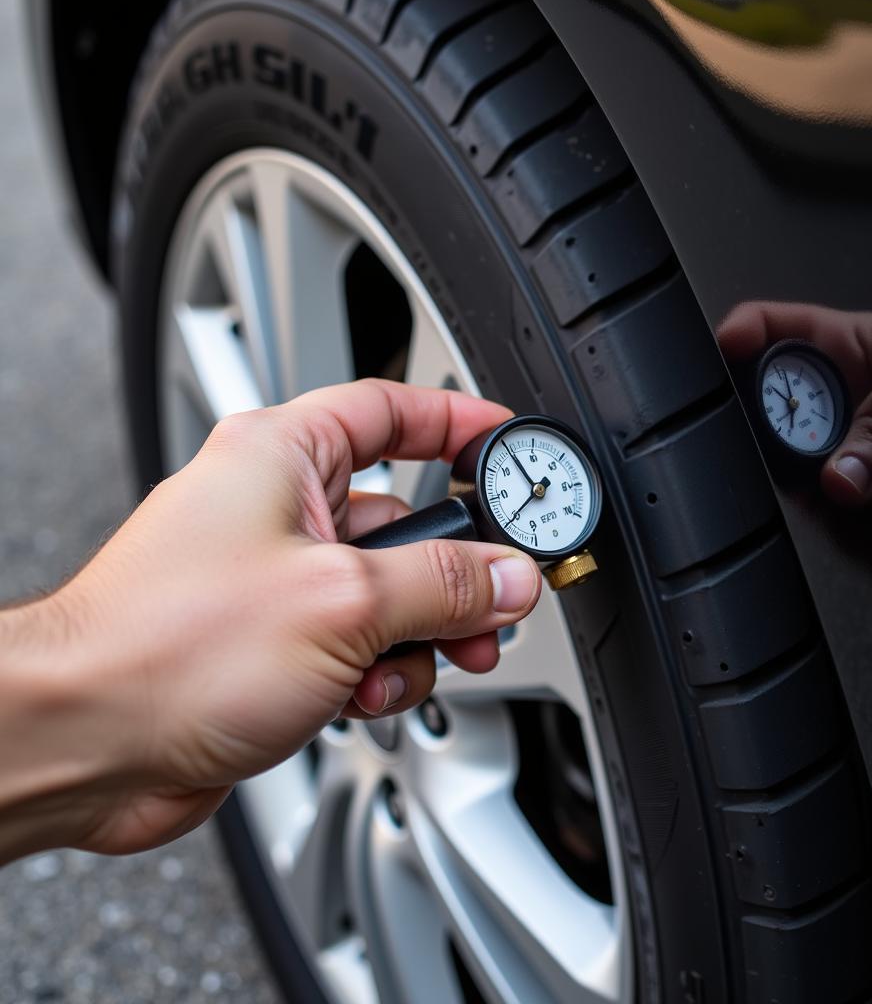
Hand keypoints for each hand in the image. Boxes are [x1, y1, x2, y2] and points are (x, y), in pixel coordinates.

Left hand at [0, 380, 541, 859]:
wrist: (83, 744)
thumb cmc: (163, 649)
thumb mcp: (342, 601)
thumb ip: (443, 583)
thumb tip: (506, 576)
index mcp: (282, 458)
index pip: (390, 409)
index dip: (455, 422)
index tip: (504, 442)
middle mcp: (275, 511)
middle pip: (401, 519)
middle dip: (451, 571)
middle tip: (491, 600)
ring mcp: (274, 582)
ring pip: (386, 594)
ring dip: (415, 636)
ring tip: (410, 663)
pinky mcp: (272, 644)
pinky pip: (356, 644)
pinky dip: (375, 672)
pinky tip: (360, 695)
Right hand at [718, 303, 871, 505]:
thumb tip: (842, 470)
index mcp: (845, 344)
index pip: (768, 328)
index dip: (735, 336)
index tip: (723, 354)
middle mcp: (831, 399)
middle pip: (757, 404)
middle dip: (747, 419)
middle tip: (765, 438)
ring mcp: (837, 448)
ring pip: (778, 460)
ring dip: (778, 474)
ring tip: (800, 481)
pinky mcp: (849, 492)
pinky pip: (811, 504)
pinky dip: (807, 512)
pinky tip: (819, 508)